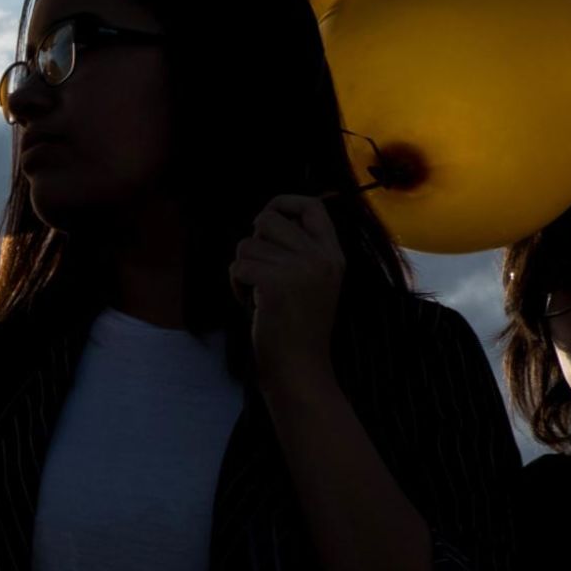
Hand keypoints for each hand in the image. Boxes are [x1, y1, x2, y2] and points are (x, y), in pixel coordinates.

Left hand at [232, 193, 346, 391]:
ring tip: (259, 294)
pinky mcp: (276, 283)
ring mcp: (300, 269)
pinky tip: (252, 303)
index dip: (284, 203)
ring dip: (244, 269)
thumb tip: (266, 215)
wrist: (300, 367)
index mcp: (333, 255)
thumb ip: (299, 250)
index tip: (269, 217)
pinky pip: (238, 266)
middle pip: (267, 219)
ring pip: (247, 244)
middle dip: (254, 243)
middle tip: (262, 271)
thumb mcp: (313, 281)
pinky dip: (236, 285)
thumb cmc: (298, 327)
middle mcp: (321, 257)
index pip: (312, 205)